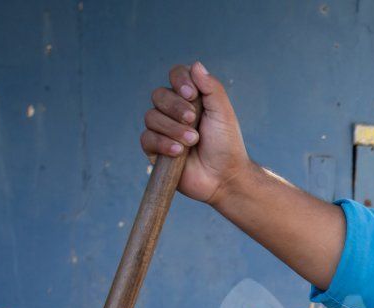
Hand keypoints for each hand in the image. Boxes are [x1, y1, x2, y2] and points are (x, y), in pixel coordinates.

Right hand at [140, 62, 251, 204]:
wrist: (224, 177)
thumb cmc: (226, 145)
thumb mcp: (223, 113)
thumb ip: (211, 88)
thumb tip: (196, 64)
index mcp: (191, 98)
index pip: (176, 75)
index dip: (179, 80)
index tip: (191, 94)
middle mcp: (173, 111)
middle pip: (159, 95)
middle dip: (176, 108)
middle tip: (194, 120)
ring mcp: (162, 129)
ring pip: (151, 116)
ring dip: (173, 128)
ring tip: (193, 141)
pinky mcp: (154, 149)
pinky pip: (147, 138)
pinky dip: (163, 143)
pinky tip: (178, 151)